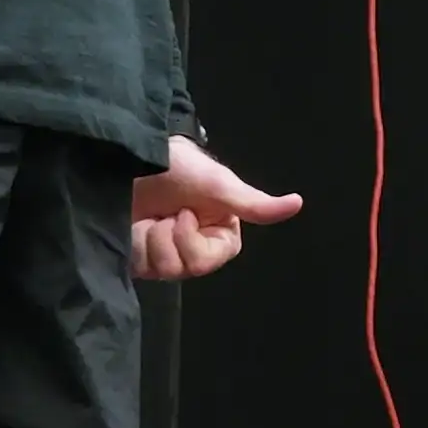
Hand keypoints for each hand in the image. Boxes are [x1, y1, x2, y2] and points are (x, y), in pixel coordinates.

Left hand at [133, 136, 302, 280]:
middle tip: (168, 213)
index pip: (212, 259)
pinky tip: (134, 225)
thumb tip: (298, 203)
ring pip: (165, 270)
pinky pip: (141, 268)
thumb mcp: (219, 184)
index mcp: (218, 233)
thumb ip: (256, 204)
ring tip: (149, 216)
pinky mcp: (139, 258)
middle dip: (175, 238)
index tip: (186, 212)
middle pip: (189, 268)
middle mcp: (194, 246)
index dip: (195, 241)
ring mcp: (164, 254)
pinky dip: (136, 243)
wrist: (128, 158)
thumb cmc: (179, 167)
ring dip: (153, 239)